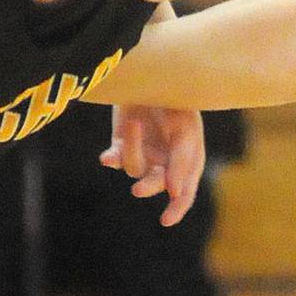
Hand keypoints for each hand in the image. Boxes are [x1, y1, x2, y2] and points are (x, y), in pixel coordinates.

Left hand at [100, 103, 205, 226]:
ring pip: (133, 168)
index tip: (166, 221)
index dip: (177, 208)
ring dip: (132, 149)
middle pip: (156, 184)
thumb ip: (181, 163)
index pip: (184, 192)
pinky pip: (115, 159)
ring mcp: (143, 154)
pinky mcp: (121, 144)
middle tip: (138, 190)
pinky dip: (111, 159)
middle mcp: (165, 162)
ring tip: (135, 124)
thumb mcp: (185, 131)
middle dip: (148, 186)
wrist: (150, 75)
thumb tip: (174, 193)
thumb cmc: (176, 102)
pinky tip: (107, 158)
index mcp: (188, 160)